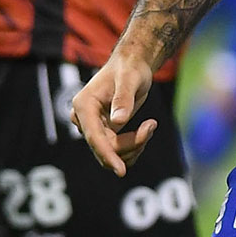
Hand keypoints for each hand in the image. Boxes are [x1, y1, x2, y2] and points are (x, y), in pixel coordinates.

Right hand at [71, 48, 157, 176]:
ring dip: (135, 145)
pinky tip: (145, 130)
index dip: (107, 154)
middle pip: (106, 148)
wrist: (131, 65)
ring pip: (113, 153)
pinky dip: (134, 146)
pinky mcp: (104, 133)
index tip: (120, 171)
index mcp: (84, 105)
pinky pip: (118, 151)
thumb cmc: (130, 68)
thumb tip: (118, 121)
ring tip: (150, 125)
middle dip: (131, 143)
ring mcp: (93, 128)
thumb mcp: (129, 79)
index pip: (94, 137)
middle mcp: (84, 119)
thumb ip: (123, 98)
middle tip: (151, 125)